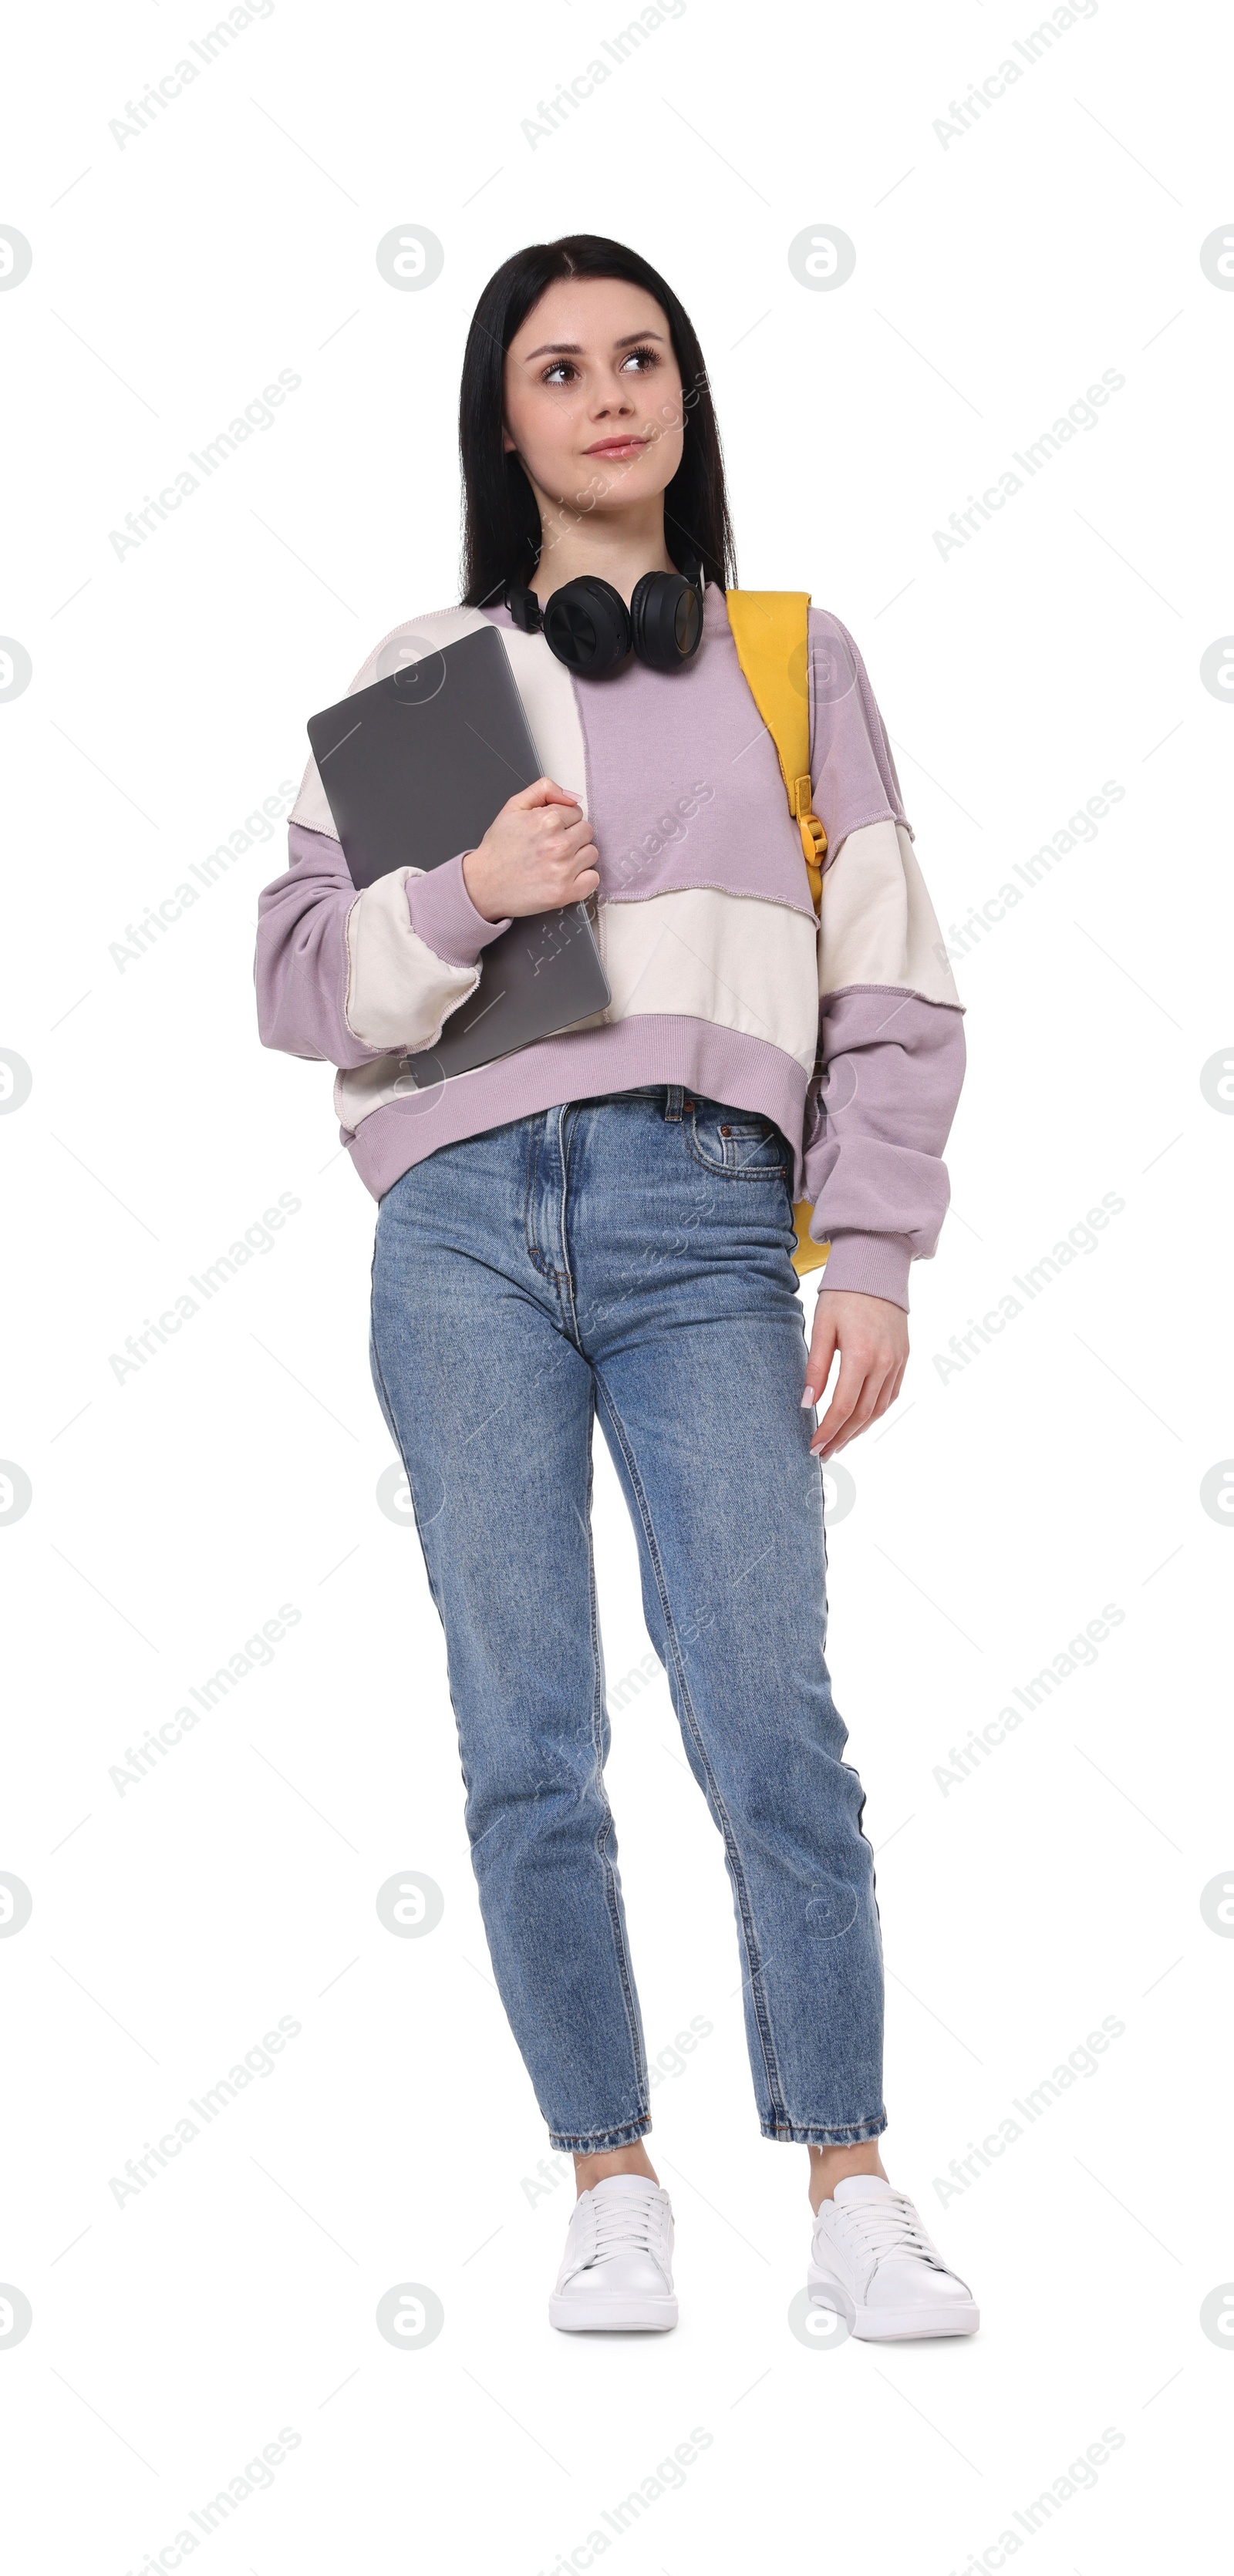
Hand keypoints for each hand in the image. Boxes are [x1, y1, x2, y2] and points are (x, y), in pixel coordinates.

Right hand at [461, 777, 599, 921]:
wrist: (484, 884)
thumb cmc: (498, 848)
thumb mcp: (513, 806)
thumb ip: (543, 790)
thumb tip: (572, 796)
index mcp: (547, 820)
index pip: (577, 812)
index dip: (563, 821)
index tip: (549, 831)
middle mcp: (558, 844)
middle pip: (587, 831)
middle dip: (572, 836)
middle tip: (552, 847)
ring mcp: (563, 870)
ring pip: (591, 853)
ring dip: (578, 857)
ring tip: (556, 862)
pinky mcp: (565, 893)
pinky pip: (593, 879)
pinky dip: (583, 878)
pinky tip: (565, 877)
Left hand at [803, 1290, 907, 1459]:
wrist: (877, 1269)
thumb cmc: (843, 1295)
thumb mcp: (822, 1327)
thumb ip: (816, 1367)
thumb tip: (807, 1403)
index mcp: (861, 1355)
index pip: (844, 1406)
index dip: (828, 1431)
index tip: (814, 1446)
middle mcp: (884, 1363)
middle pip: (863, 1414)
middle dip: (842, 1437)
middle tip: (823, 1453)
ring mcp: (897, 1361)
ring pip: (879, 1408)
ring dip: (859, 1430)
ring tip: (840, 1442)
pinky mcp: (903, 1357)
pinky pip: (891, 1394)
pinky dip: (875, 1412)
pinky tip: (861, 1421)